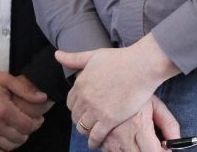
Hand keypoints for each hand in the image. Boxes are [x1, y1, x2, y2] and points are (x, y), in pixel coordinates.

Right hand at [0, 71, 50, 149]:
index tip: (37, 119)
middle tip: (26, 123)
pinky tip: (4, 142)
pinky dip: (2, 150)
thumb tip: (43, 98)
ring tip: (16, 131)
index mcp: (4, 109)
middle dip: (27, 131)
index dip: (36, 123)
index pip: (28, 126)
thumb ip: (24, 89)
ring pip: (9, 146)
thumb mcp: (4, 79)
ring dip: (16, 140)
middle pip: (20, 138)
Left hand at [58, 34, 179, 148]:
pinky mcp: (109, 119)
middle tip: (85, 123)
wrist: (139, 68)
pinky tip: (95, 143)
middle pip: (75, 116)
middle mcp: (84, 98)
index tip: (80, 110)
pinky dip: (94, 141)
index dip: (75, 107)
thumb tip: (57, 55)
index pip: (70, 102)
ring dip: (85, 131)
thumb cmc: (119, 60)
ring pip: (83, 127)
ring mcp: (96, 110)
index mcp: (80, 84)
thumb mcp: (92, 56)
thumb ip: (74, 58)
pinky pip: (96, 135)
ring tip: (89, 134)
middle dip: (79, 120)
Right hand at [97, 96, 178, 151]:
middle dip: (148, 151)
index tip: (164, 147)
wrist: (111, 79)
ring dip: (133, 151)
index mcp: (139, 126)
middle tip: (151, 144)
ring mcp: (110, 138)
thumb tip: (175, 142)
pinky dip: (119, 149)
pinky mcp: (100, 137)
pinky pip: (110, 151)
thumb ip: (169, 124)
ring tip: (136, 140)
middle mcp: (123, 135)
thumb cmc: (135, 91)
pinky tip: (123, 140)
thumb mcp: (156, 105)